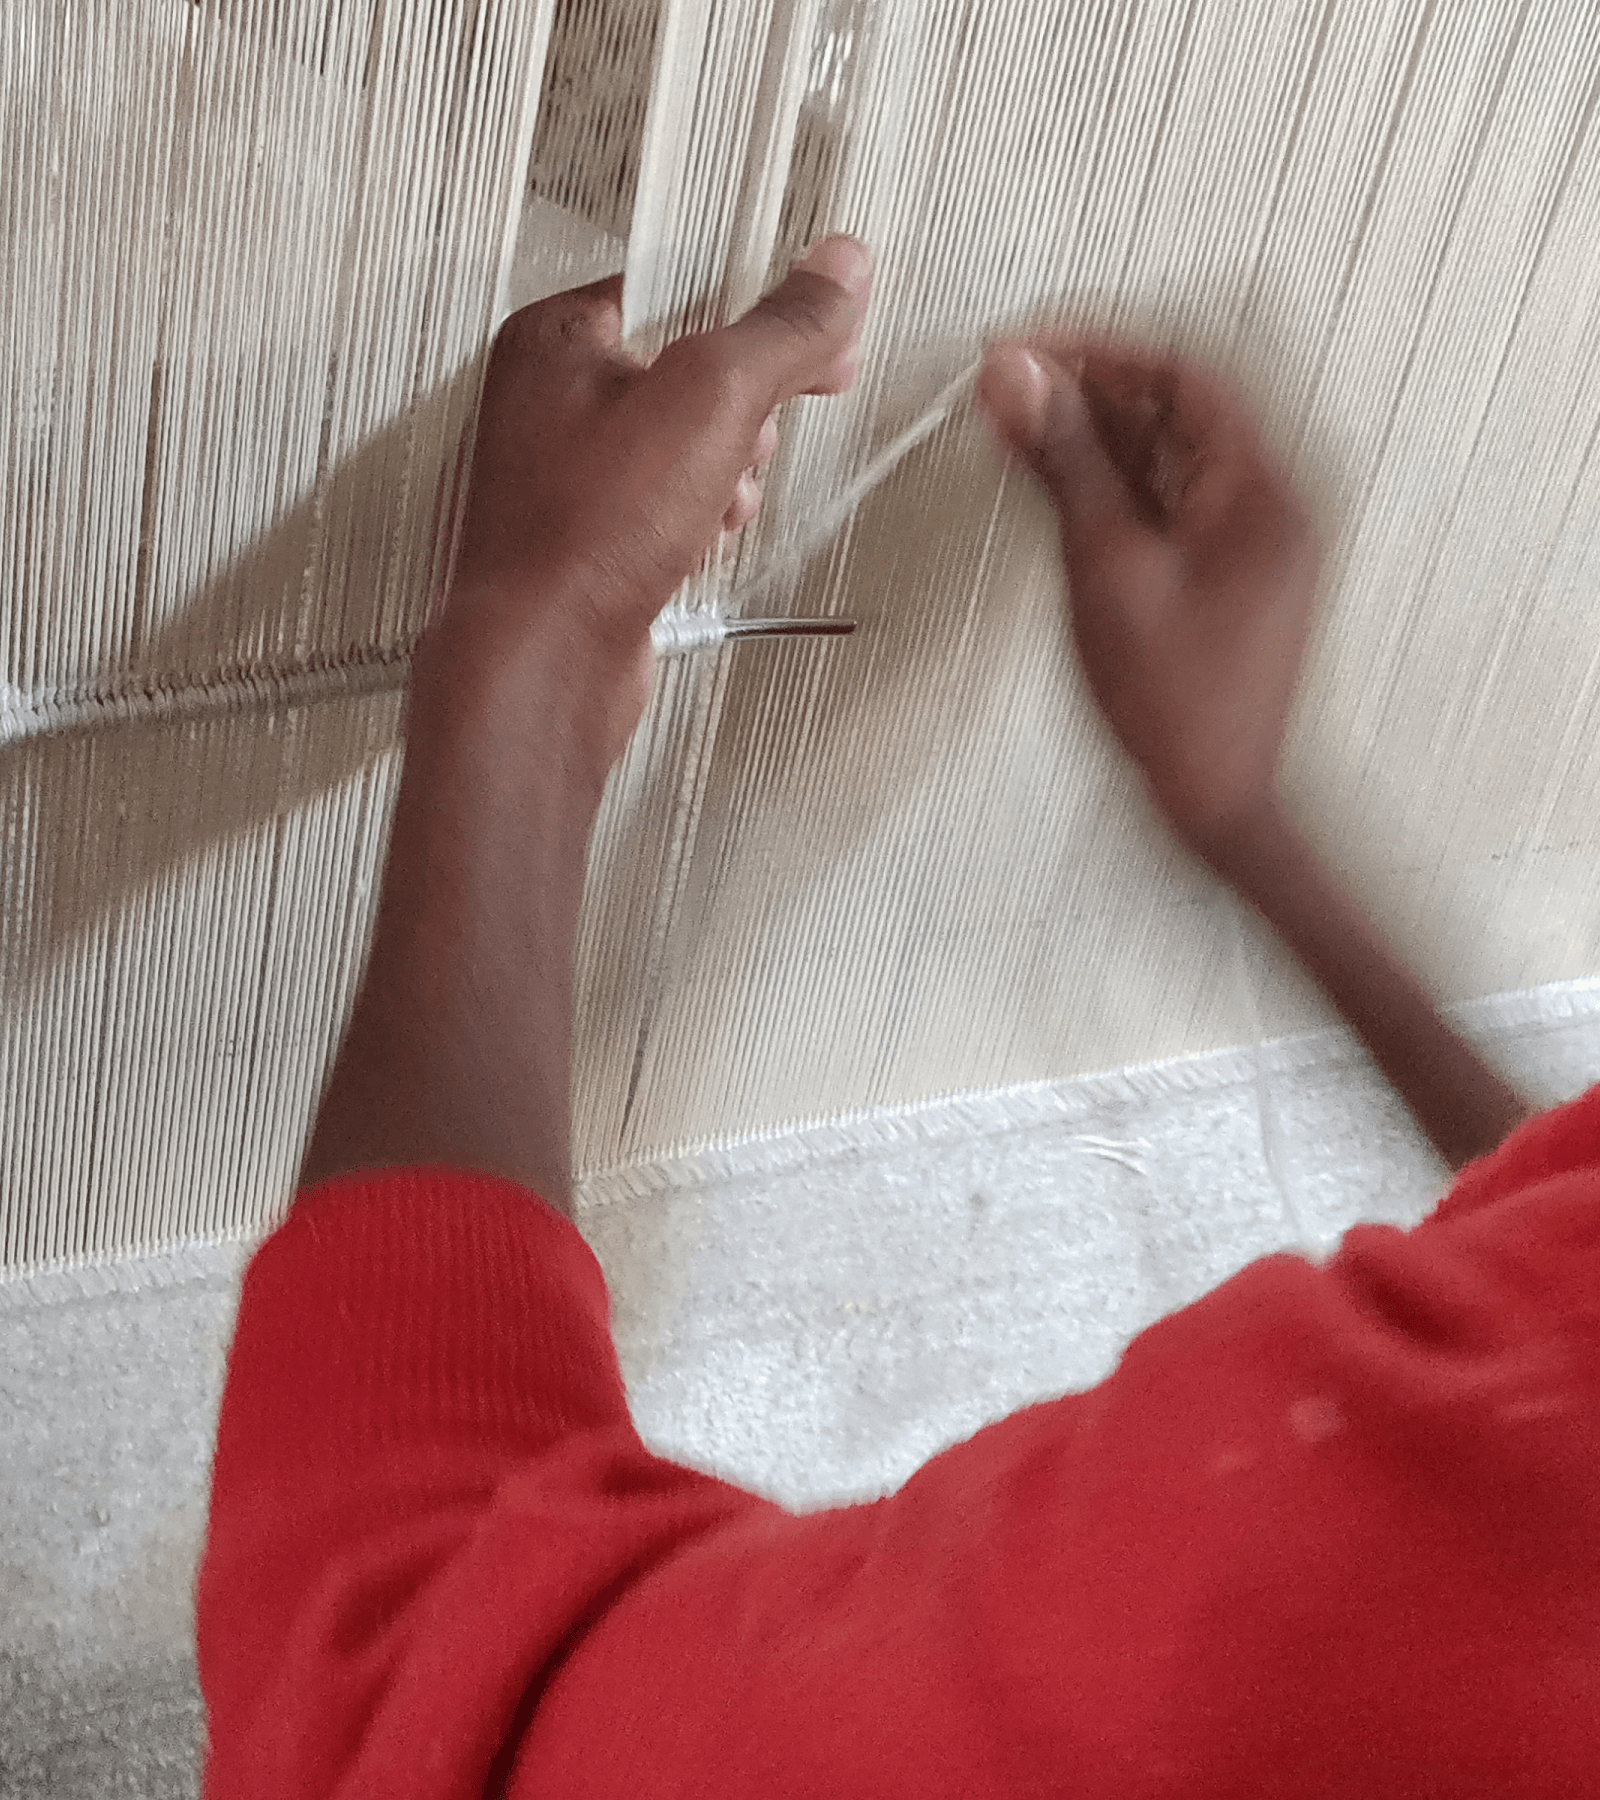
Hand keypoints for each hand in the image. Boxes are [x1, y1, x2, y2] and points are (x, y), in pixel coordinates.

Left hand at [429, 236, 872, 767]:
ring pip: (690, 446)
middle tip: (749, 436)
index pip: (681, 284)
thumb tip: (836, 272)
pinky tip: (697, 544)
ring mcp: (569, 473)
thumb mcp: (711, 399)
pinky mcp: (592, 536)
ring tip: (716, 501)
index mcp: (557, 337)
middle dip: (744, 414)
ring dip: (727, 477)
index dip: (758, 310)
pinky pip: (672, 505)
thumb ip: (781, 329)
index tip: (816, 329)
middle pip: (694, 370)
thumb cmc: (582, 537)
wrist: (545, 662)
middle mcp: (552, 399)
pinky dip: (701, 523)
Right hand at [979, 337, 1318, 860]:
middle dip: (1083, 389)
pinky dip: (1104, 488)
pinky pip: (1160, 502)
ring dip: (1087, 438)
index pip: (1181, 369)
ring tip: (1012, 432)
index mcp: (1263, 488)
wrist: (1217, 801)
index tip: (1026, 347)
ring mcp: (1245, 539)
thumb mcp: (1106, 569)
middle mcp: (1267, 502)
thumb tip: (1019, 379)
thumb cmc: (1183, 712)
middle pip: (1169, 408)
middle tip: (1006, 387)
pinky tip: (1049, 484)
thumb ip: (1063, 464)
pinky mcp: (1219, 572)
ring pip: (1159, 455)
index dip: (1096, 346)